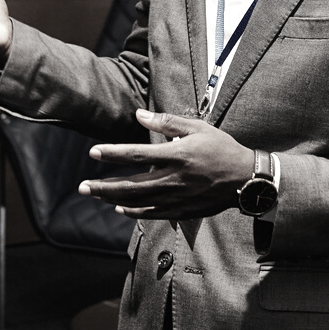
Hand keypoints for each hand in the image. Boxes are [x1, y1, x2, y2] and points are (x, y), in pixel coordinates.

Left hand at [79, 109, 255, 219]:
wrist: (245, 179)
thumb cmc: (221, 149)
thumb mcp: (198, 128)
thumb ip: (167, 122)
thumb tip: (139, 115)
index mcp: (177, 155)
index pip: (136, 154)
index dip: (113, 153)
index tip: (93, 152)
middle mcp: (174, 179)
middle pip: (131, 185)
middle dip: (103, 186)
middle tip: (83, 186)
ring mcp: (177, 197)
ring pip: (138, 202)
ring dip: (113, 199)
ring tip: (95, 195)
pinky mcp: (182, 210)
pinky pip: (152, 214)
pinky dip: (134, 212)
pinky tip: (120, 208)